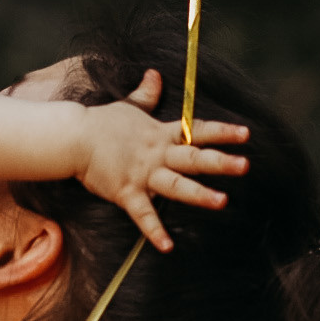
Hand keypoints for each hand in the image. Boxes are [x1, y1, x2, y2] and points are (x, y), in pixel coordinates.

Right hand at [74, 69, 253, 252]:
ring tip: (222, 202)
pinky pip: (143, 215)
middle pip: (193, 158)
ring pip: (176, 185)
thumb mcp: (128, 106)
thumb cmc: (101, 122)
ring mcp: (143, 174)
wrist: (73, 138)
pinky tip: (168, 246)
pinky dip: (154, 231)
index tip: (246, 134)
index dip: (222, 132)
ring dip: (199, 194)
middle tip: (245, 165)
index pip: (196, 131)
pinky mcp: (126, 192)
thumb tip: (155, 74)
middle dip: (220, 162)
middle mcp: (157, 154)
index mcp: (161, 135)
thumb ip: (146, 94)